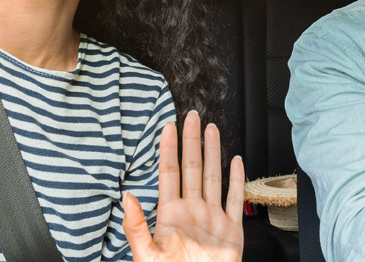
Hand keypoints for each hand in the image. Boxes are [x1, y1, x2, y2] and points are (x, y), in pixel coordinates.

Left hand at [122, 111, 244, 261]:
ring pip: (213, 177)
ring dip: (213, 153)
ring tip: (211, 130)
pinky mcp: (231, 231)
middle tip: (191, 116)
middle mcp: (191, 212)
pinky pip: (234, 200)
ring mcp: (212, 219)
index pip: (169, 173)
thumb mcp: (146, 255)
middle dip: (191, 141)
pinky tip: (236, 163)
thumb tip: (126, 197)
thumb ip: (135, 226)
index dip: (168, 149)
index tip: (167, 126)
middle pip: (192, 168)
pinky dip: (237, 180)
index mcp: (170, 215)